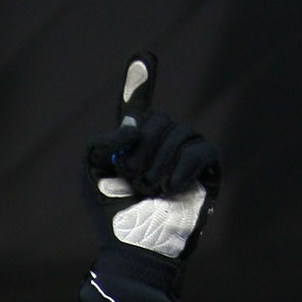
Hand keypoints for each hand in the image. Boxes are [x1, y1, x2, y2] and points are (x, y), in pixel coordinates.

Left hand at [83, 55, 219, 263]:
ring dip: (158, 165)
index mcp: (135, 142)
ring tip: (151, 191)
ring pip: (179, 134)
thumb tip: (131, 127)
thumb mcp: (93, 175)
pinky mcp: (207, 171)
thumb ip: (102, 143)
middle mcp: (163, 144)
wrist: (135, 246)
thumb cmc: (112, 216)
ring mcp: (187, 155)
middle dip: (142, 150)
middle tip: (134, 179)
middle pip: (159, 120)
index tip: (143, 55)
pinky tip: (169, 189)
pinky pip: (200, 150)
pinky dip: (182, 168)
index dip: (139, 82)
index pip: (139, 107)